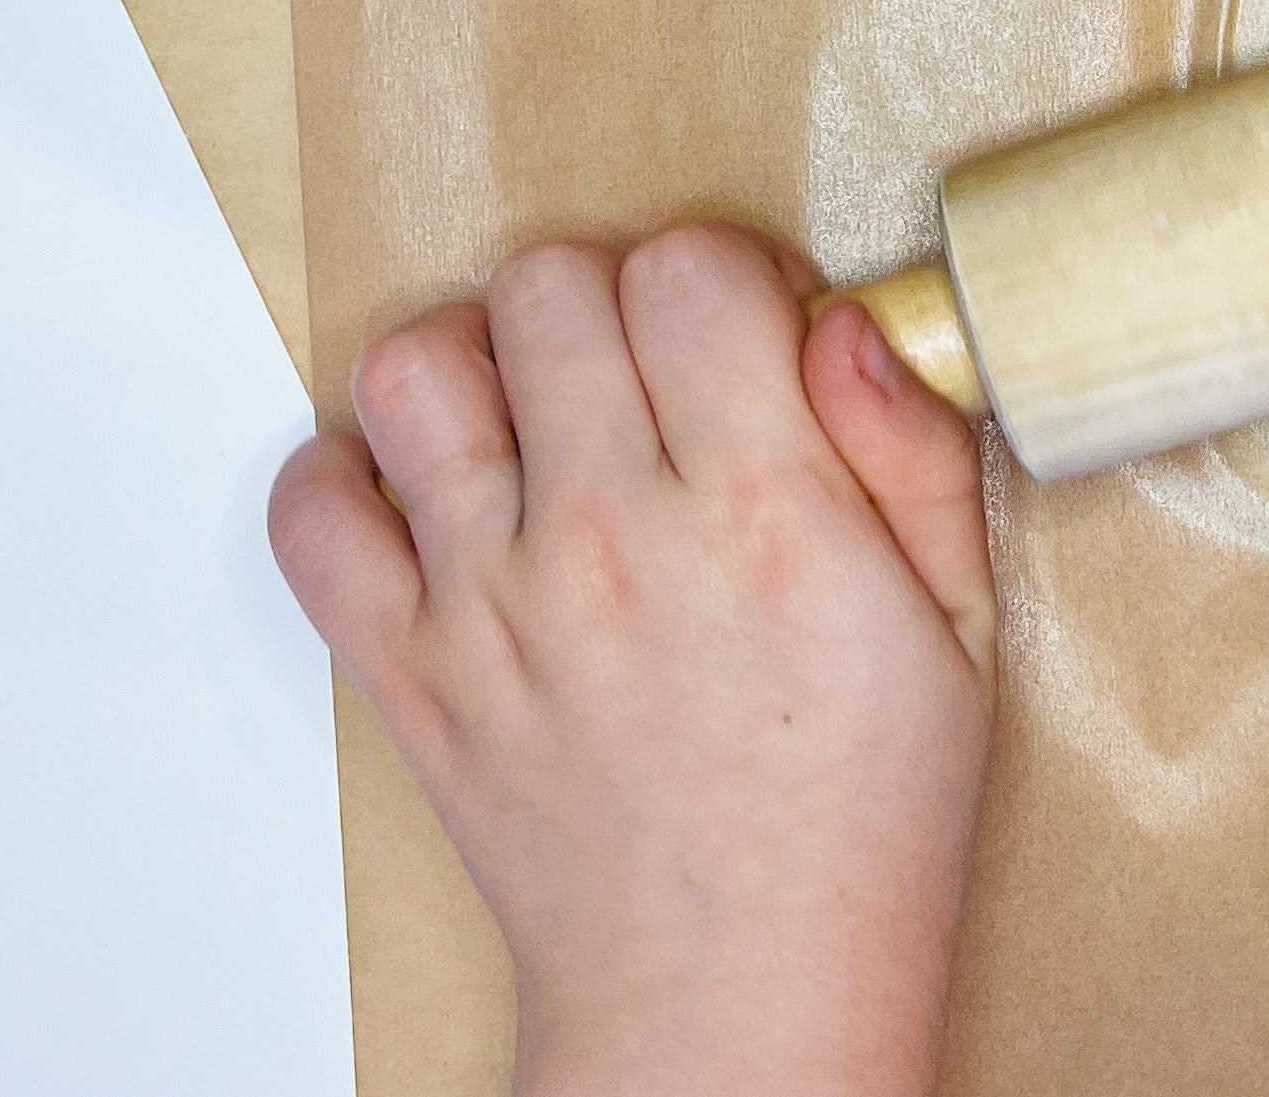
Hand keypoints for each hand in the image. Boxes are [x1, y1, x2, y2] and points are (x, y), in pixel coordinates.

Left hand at [270, 225, 995, 1096]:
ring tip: (537, 416)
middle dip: (608, 302)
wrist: (739, 999)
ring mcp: (490, 603)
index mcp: (762, 515)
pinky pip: (311, 514)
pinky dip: (349, 479)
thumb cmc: (857, 824)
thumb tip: (851, 321)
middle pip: (548, 285)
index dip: (726, 278)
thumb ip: (913, 453)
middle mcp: (610, 539)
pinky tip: (436, 497)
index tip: (747, 336)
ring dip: (476, 363)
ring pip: (414, 366)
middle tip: (651, 378)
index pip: (690, 270)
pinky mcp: (410, 671)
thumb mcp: (957, 626)